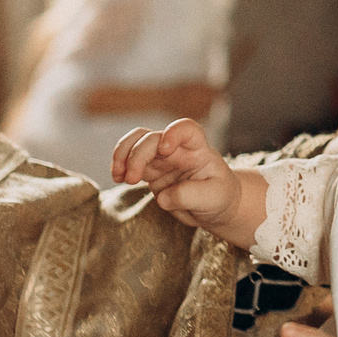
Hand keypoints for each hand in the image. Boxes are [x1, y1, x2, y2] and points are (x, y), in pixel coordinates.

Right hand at [110, 118, 259, 239]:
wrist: (213, 206)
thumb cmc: (219, 197)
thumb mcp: (214, 198)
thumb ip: (190, 196)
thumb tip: (161, 197)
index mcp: (198, 149)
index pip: (186, 129)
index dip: (173, 133)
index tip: (164, 150)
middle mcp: (177, 149)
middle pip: (152, 138)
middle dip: (138, 155)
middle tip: (132, 179)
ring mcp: (161, 159)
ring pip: (136, 143)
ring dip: (123, 155)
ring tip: (118, 176)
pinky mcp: (150, 171)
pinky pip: (129, 160)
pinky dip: (120, 166)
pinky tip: (117, 177)